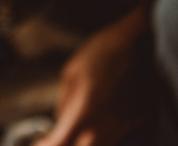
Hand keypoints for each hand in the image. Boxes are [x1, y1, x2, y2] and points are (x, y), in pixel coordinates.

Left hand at [35, 4, 149, 145]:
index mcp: (85, 108)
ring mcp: (124, 124)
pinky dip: (103, 137)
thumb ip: (64, 102)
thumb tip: (60, 120)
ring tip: (72, 132)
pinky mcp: (138, 121)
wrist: (137, 43)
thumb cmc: (101, 52)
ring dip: (84, 142)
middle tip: (55, 138)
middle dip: (65, 144)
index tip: (40, 142)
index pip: (62, 141)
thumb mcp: (71, 72)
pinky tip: (94, 126)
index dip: (48, 144)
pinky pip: (117, 137)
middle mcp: (106, 122)